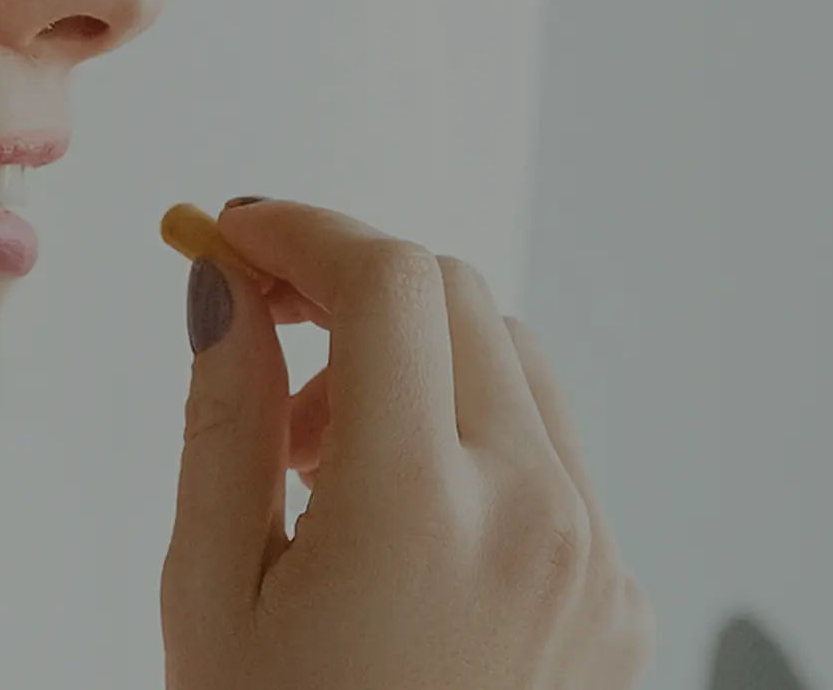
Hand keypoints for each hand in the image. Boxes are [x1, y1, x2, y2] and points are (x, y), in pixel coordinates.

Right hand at [160, 198, 651, 689]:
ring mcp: (595, 562)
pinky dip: (470, 443)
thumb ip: (225, 414)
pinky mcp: (621, 602)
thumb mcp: (211, 589)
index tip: (238, 235)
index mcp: (420, 511)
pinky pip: (554, 457)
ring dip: (413, 362)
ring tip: (316, 461)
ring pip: (515, 364)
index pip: (388, 279)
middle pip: (457, 297)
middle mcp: (535, 519)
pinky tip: (391, 527)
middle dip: (350, 285)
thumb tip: (223, 282)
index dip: (304, 229)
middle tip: (260, 331)